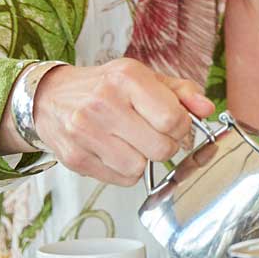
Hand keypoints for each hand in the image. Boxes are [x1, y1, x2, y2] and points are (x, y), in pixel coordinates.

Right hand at [24, 57, 215, 185]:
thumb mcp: (145, 78)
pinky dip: (126, 170)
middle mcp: (103, 104)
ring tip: (133, 142)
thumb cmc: (105, 87)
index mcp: (127, 78)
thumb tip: (207, 109)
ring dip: (144, 159)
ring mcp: (85, 133)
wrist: (51, 97)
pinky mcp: (75, 158)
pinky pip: (121, 179)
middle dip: (166, 145)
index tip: (175, 124)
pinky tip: (116, 151)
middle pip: (160, 148)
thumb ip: (181, 92)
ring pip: (140, 167)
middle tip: (155, 135)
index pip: (173, 119)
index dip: (182, 127)